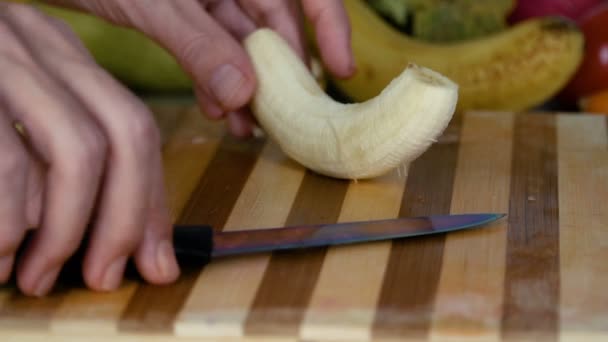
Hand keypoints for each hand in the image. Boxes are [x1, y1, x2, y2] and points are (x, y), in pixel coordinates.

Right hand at [0, 3, 178, 295]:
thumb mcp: (14, 124)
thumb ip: (66, 172)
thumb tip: (143, 248)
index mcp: (56, 53)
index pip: (134, 126)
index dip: (151, 201)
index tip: (155, 260)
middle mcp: (32, 43)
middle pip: (123, 133)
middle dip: (125, 219)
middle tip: (103, 277)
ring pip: (76, 150)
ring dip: (65, 231)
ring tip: (37, 277)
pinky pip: (5, 165)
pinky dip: (6, 225)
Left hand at [47, 0, 354, 136]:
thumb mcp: (153, 4)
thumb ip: (198, 44)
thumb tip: (243, 93)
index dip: (330, 27)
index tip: (342, 71)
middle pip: (274, 27)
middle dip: (278, 75)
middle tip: (282, 118)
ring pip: (242, 46)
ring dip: (245, 88)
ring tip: (245, 125)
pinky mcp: (186, 14)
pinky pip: (213, 52)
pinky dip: (216, 82)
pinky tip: (216, 110)